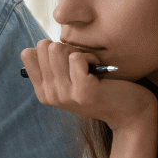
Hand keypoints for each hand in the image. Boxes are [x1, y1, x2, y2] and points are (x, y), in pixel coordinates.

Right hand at [20, 40, 157, 157]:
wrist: (130, 112)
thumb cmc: (103, 90)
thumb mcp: (72, 82)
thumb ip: (54, 68)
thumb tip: (43, 46)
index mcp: (43, 91)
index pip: (28, 53)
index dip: (49, 48)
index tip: (66, 60)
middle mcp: (50, 95)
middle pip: (43, 47)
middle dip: (65, 46)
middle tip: (81, 62)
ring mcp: (65, 94)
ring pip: (57, 49)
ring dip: (78, 51)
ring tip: (90, 66)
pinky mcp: (83, 92)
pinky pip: (76, 57)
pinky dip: (90, 56)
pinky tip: (98, 69)